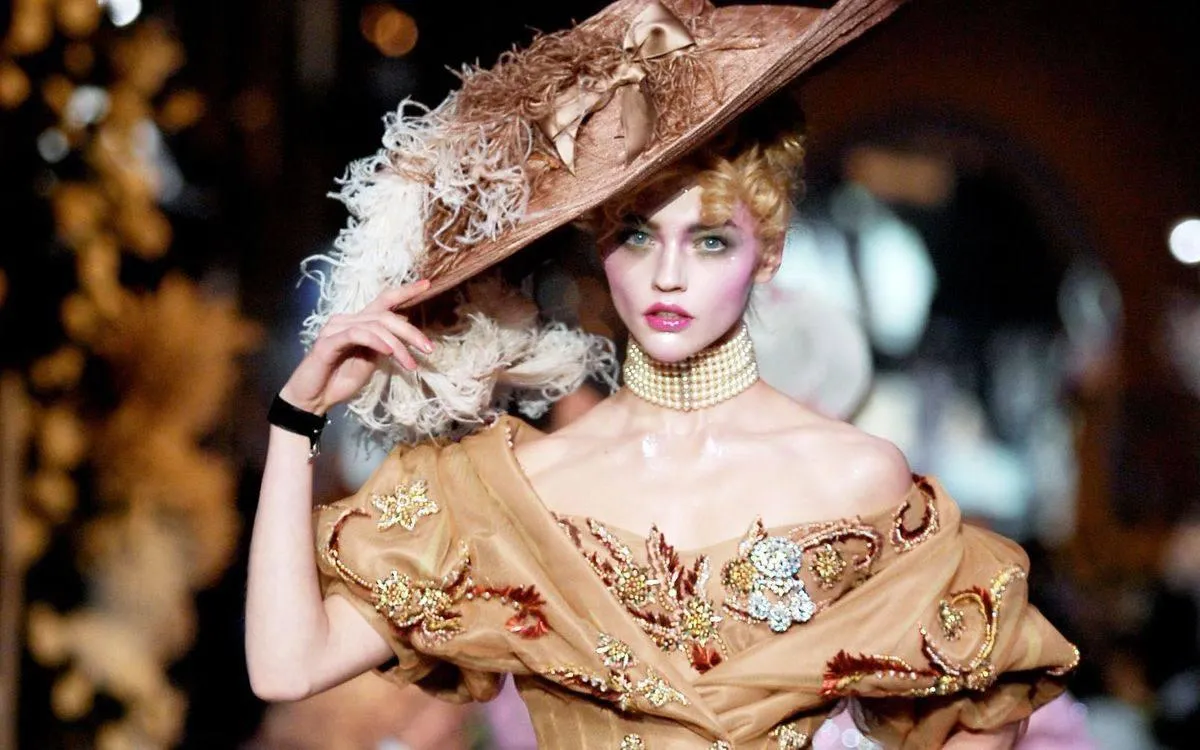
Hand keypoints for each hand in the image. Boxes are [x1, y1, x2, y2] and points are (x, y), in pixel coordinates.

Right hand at [279, 281, 433, 414]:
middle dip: (410, 332)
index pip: (384, 301)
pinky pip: (357, 334)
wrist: (314, 399)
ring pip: (375, 325)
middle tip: (428, 349)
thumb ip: (384, 345)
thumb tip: (405, 332)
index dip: (405, 291)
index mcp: (358, 322)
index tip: (427, 284)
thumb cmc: (340, 380)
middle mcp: (346, 320)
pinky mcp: (328, 341)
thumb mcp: (370, 361)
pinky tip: (388, 352)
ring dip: (397, 345)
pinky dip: (376, 341)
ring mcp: (335, 328)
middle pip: (385, 315)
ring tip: (410, 364)